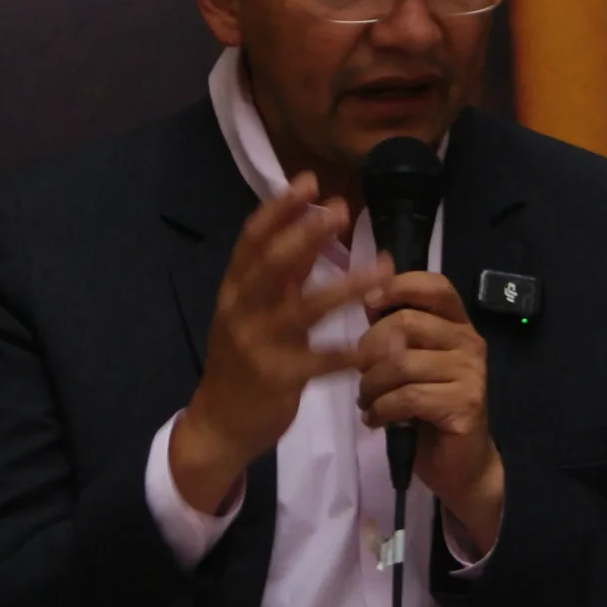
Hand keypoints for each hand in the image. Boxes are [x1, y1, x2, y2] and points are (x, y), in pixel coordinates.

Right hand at [172, 174, 385, 515]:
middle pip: (272, 265)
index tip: (308, 181)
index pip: (251, 241)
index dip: (278, 209)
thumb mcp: (248, 313)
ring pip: (304, 309)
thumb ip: (276, 276)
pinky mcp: (281, 379)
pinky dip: (356, 351)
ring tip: (383, 268)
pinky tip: (388, 343)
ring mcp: (260, 346)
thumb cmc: (240, 363)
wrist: (218, 425)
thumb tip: (303, 227)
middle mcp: (242, 313)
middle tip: (340, 209)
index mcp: (234, 292)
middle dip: (306, 234)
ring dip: (347, 286)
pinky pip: (324, 362)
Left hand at [357, 270, 502, 549]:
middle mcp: (469, 342)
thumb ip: (394, 333)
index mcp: (457, 325)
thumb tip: (365, 298)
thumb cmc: (427, 412)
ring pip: (400, 363)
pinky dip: (381, 410)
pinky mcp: (465, 404)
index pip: (435, 286)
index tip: (368, 304)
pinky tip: (376, 420)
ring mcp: (470, 373)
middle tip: (361, 376)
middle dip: (369, 350)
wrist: (459, 465)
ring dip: (370, 386)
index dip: (398, 286)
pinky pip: (407, 397)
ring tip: (366, 402)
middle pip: (406, 324)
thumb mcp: (408, 365)